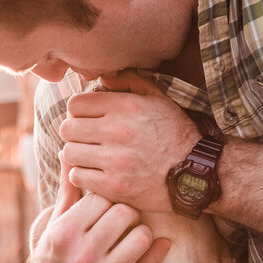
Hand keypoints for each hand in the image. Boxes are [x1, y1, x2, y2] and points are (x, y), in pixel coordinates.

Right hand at [18, 157, 171, 262]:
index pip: (102, 197)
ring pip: (142, 236)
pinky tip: (160, 244)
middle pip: (125, 213)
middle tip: (124, 216)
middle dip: (127, 211)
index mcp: (64, 233)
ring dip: (141, 232)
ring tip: (134, 233)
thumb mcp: (55, 223)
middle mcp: (81, 256)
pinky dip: (159, 251)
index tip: (109, 202)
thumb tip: (70, 152)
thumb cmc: (52, 256)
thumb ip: (69, 190)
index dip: (108, 197)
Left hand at [59, 72, 198, 212]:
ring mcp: (115, 160)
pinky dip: (82, 175)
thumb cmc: (176, 135)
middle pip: (67, 128)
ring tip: (91, 157)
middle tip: (87, 140)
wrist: (195, 174)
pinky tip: (95, 173)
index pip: (75, 104)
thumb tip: (104, 77)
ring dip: (77, 155)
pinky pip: (77, 176)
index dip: (78, 112)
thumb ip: (131, 82)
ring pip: (69, 152)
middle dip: (75, 133)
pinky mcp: (114, 185)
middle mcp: (118, 131)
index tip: (87, 120)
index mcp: (127, 106)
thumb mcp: (160, 100)